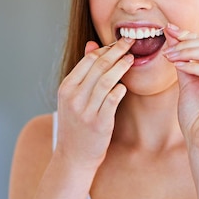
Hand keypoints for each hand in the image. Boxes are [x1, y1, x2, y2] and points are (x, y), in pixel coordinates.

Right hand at [56, 38, 134, 169]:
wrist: (73, 156)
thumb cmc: (76, 125)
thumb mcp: (72, 97)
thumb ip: (83, 72)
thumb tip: (92, 45)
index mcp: (66, 88)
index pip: (88, 60)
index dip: (105, 49)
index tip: (119, 43)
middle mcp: (74, 97)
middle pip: (98, 66)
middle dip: (116, 51)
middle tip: (130, 42)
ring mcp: (85, 110)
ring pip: (106, 80)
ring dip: (121, 67)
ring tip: (132, 58)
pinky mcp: (99, 123)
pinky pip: (112, 100)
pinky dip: (120, 89)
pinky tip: (125, 85)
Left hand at [163, 24, 198, 155]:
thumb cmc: (196, 117)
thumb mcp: (187, 82)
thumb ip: (183, 60)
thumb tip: (172, 34)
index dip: (190, 35)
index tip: (168, 29)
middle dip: (188, 42)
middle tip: (167, 47)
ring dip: (189, 52)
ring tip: (169, 56)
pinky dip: (195, 67)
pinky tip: (179, 67)